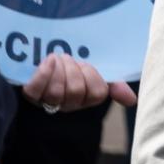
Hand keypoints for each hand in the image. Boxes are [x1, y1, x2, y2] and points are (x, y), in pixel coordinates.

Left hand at [22, 53, 137, 112]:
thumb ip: (115, 86)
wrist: (50, 62)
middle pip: (75, 91)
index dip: (92, 77)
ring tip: (58, 58)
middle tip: (70, 59)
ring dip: (60, 69)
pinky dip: (43, 73)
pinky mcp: (31, 95)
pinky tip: (49, 60)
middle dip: (75, 70)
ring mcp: (47, 101)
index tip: (87, 65)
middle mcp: (68, 104)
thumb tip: (133, 100)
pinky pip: (34, 90)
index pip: (96, 93)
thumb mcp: (98, 75)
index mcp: (86, 99)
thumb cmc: (76, 69)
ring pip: (56, 91)